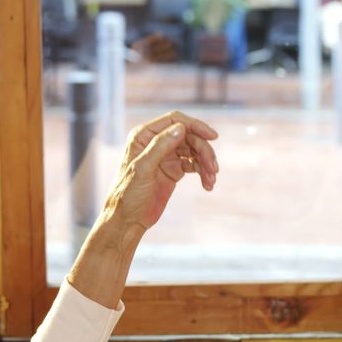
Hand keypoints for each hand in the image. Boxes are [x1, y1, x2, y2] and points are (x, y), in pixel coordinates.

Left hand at [66, 111, 217, 307]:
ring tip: (212, 179)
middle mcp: (155, 142)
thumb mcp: (143, 169)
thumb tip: (181, 128)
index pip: (174, 121)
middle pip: (188, 136)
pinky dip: (203, 172)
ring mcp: (165, 156)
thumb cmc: (128, 195)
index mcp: (144, 136)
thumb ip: (160, 146)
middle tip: (213, 168)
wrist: (128, 220)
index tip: (212, 137)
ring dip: (206, 162)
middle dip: (203, 150)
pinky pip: (194, 164)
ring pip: (193, 150)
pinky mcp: (173, 170)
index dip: (195, 126)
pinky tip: (208, 184)